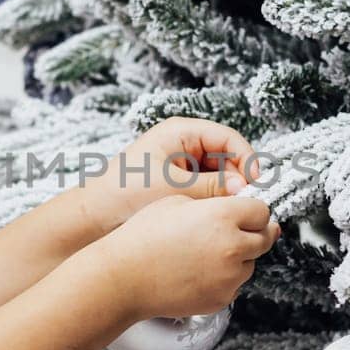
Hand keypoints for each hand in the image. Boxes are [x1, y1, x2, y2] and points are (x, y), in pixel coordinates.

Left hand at [79, 117, 264, 237]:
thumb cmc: (125, 194)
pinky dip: (213, 200)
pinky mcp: (176, 183)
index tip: (257, 184)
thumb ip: (214, 188)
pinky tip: (215, 216)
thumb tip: (245, 191)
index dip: (247, 159)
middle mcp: (182, 143)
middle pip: (226, 156)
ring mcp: (180, 163)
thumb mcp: (175, 188)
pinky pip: (205, 188)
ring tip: (229, 212)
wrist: (92, 218)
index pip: (228, 138)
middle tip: (245, 204)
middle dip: (238, 179)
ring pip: (218, 175)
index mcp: (180, 131)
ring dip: (226, 192)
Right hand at [93, 193, 280, 320]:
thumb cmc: (144, 236)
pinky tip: (198, 271)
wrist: (124, 278)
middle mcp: (232, 247)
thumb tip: (241, 209)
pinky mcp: (221, 298)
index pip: (262, 211)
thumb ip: (215, 202)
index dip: (252, 210)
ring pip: (250, 263)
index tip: (243, 212)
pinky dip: (224, 278)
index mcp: (223, 216)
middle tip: (233, 231)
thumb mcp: (177, 200)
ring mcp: (229, 277)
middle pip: (265, 238)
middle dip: (254, 232)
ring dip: (239, 257)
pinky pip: (234, 284)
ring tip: (205, 253)